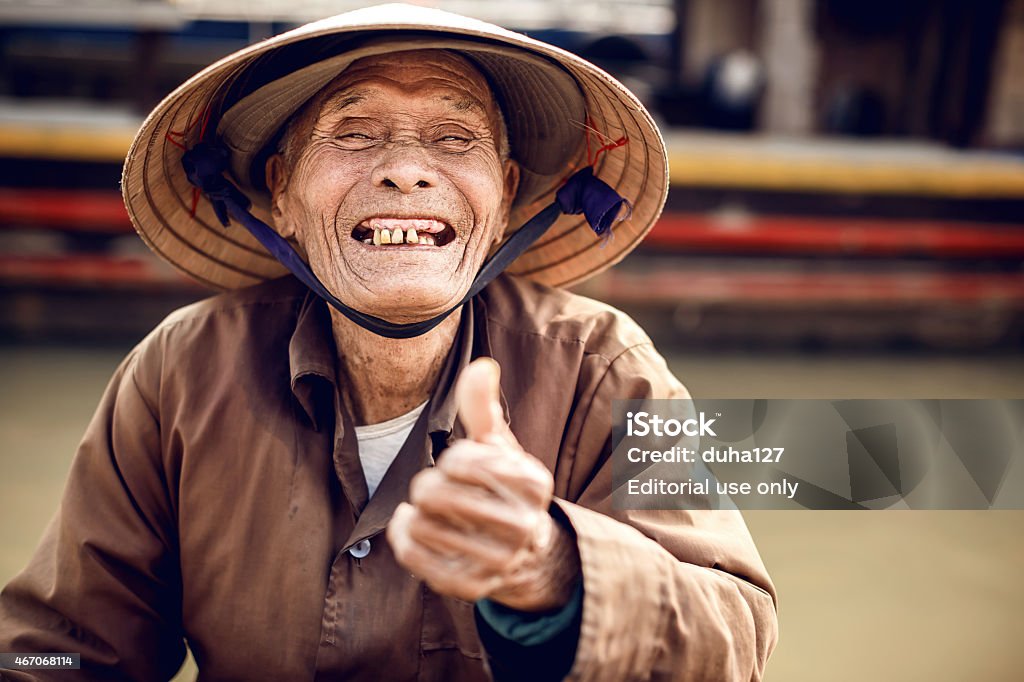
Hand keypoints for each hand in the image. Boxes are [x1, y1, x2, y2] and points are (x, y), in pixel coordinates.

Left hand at [387, 357, 579, 610]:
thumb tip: (481, 366)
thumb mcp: (500, 447)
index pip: (461, 460)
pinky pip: (414, 557)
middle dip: (427, 484)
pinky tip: (411, 527)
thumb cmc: (505, 487)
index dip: (451, 458)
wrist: (528, 554)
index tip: (460, 465)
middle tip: (434, 488)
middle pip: (436, 493)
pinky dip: (402, 537)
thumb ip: (484, 407)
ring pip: (422, 526)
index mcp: (534, 483)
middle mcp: (523, 526)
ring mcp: (499, 561)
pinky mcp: (472, 587)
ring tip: (427, 510)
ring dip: (414, 512)